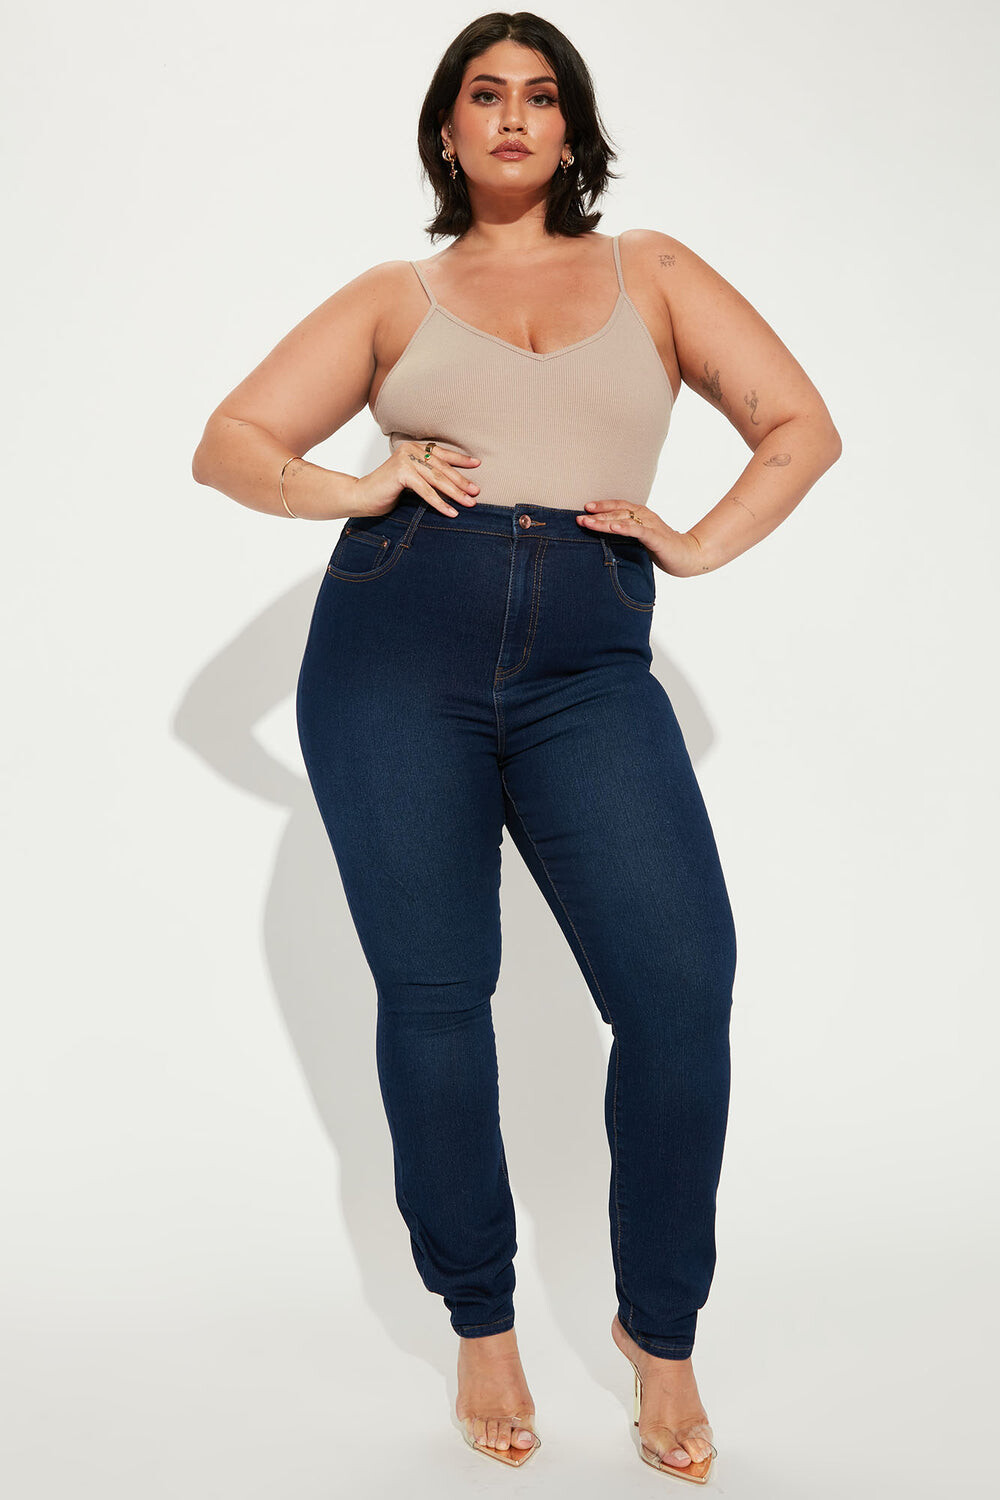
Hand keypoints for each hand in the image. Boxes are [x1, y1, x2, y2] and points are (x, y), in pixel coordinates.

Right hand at [353, 439, 480, 518]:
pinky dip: (439, 503)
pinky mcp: (401, 472)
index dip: (460, 460)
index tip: (477, 464)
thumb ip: (427, 476)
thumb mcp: (411, 480)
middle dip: (461, 481)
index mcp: (414, 448)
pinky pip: (426, 490)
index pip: (441, 453)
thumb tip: (454, 485)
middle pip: (442, 467)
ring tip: (469, 503)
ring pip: (437, 479)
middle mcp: (410, 450)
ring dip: (455, 493)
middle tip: (476, 492)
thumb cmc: (387, 490)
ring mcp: (405, 459)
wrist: (362, 496)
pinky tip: (450, 512)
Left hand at [576, 500, 702, 578]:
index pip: (619, 506)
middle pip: (618, 512)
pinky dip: (625, 528)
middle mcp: (645, 516)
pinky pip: (639, 531)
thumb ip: (627, 534)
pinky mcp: (657, 538)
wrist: (689, 556)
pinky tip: (613, 527)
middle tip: (578, 518)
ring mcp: (651, 526)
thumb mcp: (641, 539)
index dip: (602, 505)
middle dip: (597, 515)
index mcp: (642, 515)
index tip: (585, 508)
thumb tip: (606, 534)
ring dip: (605, 520)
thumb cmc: (663, 548)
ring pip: (624, 520)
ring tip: (588, 522)